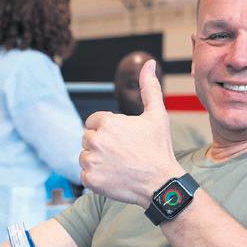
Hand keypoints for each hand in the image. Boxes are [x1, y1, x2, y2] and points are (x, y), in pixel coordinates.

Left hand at [79, 60, 182, 205]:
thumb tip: (150, 63)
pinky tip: (113, 177)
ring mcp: (91, 161)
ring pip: (85, 156)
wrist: (161, 183)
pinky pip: (85, 174)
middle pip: (88, 138)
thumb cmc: (159, 148)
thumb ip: (149, 87)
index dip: (108, 130)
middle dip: (102, 144)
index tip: (123, 140)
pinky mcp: (90, 179)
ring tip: (118, 165)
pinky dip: (96, 177)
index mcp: (106, 122)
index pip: (93, 122)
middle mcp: (95, 140)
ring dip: (97, 160)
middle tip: (123, 154)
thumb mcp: (156, 115)